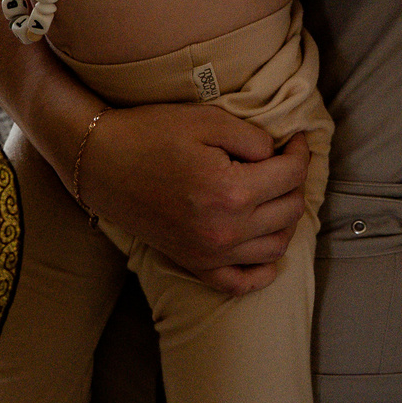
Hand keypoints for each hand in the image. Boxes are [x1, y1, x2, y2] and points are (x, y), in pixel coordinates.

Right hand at [80, 103, 312, 294]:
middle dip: (295, 181)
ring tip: (274, 193)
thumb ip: (253, 138)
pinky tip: (264, 245)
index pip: (292, 175)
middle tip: (284, 161)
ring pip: (276, 246)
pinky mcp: (194, 264)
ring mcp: (210, 254)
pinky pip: (241, 282)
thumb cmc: (151, 134)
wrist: (100, 162)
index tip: (296, 139)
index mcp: (232, 191)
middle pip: (290, 210)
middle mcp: (226, 231)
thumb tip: (279, 154)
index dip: (301, 151)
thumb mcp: (207, 120)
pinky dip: (262, 270)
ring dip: (285, 218)